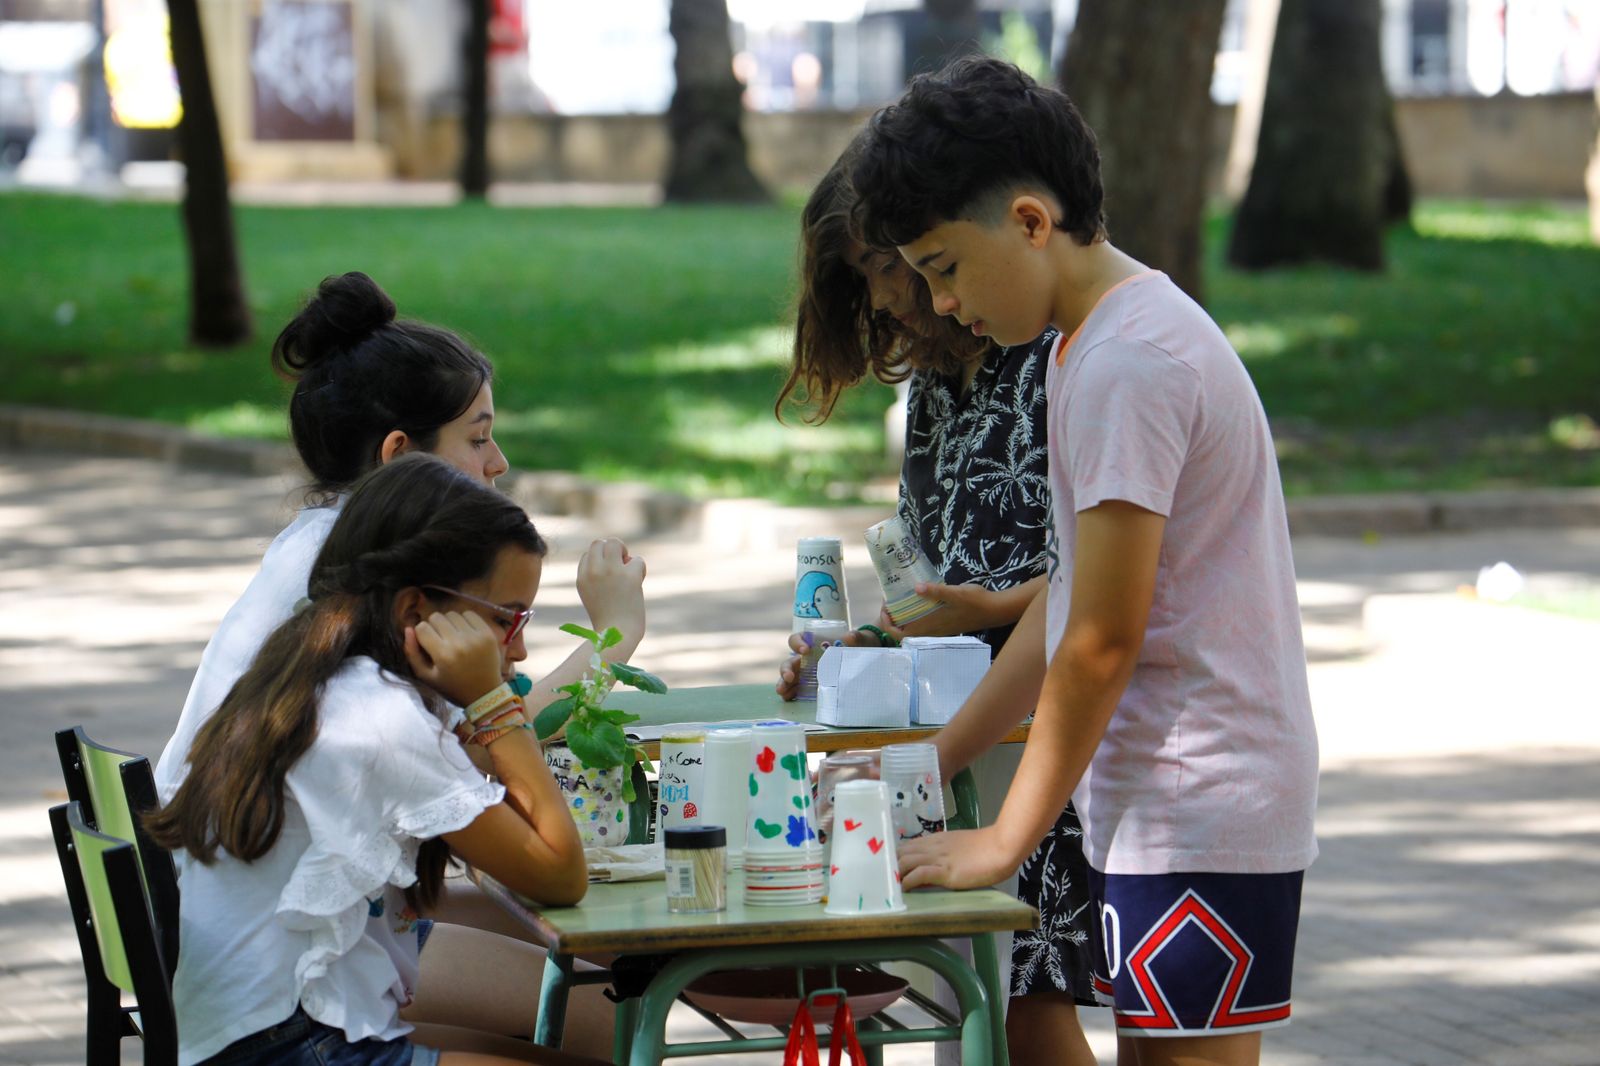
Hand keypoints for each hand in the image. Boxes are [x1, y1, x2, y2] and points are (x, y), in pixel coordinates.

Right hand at [404, 610, 504, 707]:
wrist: (484, 693)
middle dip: (434, 626)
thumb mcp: (426, 676)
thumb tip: (408, 628)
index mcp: (443, 655)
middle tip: (440, 640)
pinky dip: (464, 620)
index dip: (421, 634)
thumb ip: (412, 653)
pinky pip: (470, 614)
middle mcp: (459, 643)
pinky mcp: (488, 633)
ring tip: (453, 636)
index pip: (422, 627)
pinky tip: (465, 632)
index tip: (427, 643)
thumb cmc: (452, 687)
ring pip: (452, 614)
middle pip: (437, 617)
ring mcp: (476, 636)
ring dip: (449, 623)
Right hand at [576, 538, 645, 640]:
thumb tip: (619, 557)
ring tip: (628, 568)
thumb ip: (597, 576)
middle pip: (598, 543)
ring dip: (624, 552)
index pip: (587, 555)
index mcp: (581, 578)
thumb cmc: (608, 619)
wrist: (617, 635)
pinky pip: (637, 560)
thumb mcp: (594, 595)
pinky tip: (638, 582)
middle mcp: (593, 571)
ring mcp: (611, 571)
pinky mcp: (629, 576)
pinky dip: (640, 569)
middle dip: (611, 550)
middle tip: (620, 566)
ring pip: (615, 542)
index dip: (600, 562)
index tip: (608, 578)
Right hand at [775, 628, 866, 700]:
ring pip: (789, 677)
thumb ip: (856, 638)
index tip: (805, 650)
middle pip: (790, 662)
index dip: (798, 643)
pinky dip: (790, 694)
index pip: (798, 639)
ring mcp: (806, 673)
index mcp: (813, 643)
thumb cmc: (857, 647)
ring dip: (783, 683)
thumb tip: (849, 636)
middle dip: (786, 669)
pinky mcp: (809, 686)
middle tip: (790, 677)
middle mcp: (806, 658)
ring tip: (781, 692)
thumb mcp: (858, 641)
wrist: (862, 662)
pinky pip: (796, 689)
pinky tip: (788, 698)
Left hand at [892, 581, 1001, 637]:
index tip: (885, 608)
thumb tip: (916, 588)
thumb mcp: (955, 593)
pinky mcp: (945, 625)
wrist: (994, 610)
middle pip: (903, 633)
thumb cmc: (975, 601)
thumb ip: (936, 591)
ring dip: (903, 618)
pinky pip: (923, 625)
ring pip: (913, 629)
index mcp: (931, 626)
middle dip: (892, 619)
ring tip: (899, 601)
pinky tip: (917, 602)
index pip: (901, 634)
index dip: (887, 624)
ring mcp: (939, 629)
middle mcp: (932, 631)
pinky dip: (914, 617)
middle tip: (889, 602)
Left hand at [898, 827, 1017, 889]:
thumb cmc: (986, 849)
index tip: (889, 869)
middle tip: (885, 881)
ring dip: (895, 874)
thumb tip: (931, 866)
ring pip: (905, 861)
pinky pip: (919, 874)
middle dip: (890, 866)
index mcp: (936, 839)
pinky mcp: (945, 871)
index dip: (895, 857)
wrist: (1001, 847)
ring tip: (890, 888)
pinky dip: (908, 882)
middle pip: (900, 852)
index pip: (907, 845)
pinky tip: (904, 890)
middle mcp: (933, 846)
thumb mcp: (959, 847)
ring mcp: (938, 858)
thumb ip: (944, 853)